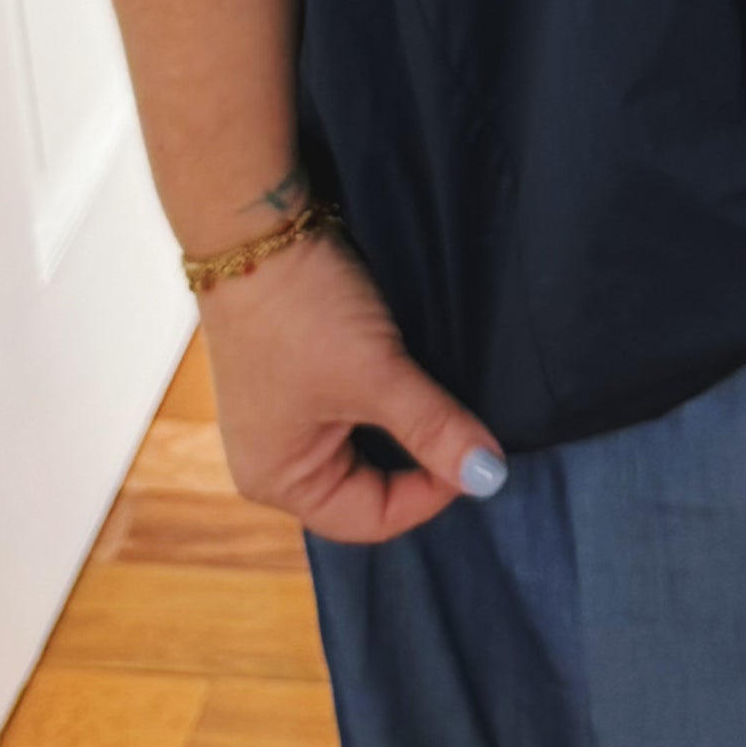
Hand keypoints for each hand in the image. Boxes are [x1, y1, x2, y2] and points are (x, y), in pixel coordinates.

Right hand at [199, 222, 506, 543]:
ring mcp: (281, 420)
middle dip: (417, 464)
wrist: (256, 227)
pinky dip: (385, 405)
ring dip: (404, 431)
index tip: (477, 453)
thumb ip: (433, 428)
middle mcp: (273, 461)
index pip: (371, 519)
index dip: (431, 494)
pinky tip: (412, 382)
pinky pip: (350, 413)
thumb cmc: (302, 312)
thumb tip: (490, 476)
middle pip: (365, 488)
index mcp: (278, 481)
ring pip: (363, 447)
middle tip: (465, 429)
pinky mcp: (294, 380)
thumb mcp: (375, 373)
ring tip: (442, 406)